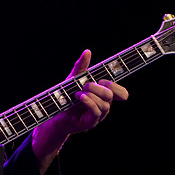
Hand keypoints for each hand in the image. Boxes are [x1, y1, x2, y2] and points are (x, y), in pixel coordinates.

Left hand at [32, 50, 128, 169]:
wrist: (53, 112)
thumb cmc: (65, 96)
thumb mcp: (73, 78)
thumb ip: (82, 66)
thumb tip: (87, 51)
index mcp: (104, 96)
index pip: (122, 93)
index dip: (116, 86)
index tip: (102, 80)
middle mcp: (104, 106)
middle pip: (111, 95)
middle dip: (98, 87)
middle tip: (85, 85)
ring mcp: (98, 115)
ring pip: (105, 104)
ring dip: (91, 95)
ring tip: (78, 93)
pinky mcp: (90, 123)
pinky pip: (96, 112)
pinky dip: (89, 102)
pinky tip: (81, 97)